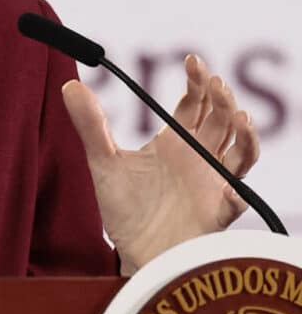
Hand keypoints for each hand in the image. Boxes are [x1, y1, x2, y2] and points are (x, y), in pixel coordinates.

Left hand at [63, 55, 258, 274]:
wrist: (133, 252)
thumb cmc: (123, 209)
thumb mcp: (103, 162)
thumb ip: (90, 125)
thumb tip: (70, 85)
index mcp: (174, 143)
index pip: (194, 104)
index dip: (197, 82)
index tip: (191, 62)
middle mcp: (199, 158)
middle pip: (221, 119)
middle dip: (222, 99)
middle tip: (214, 83)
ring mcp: (212, 183)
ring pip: (241, 151)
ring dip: (243, 133)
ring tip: (236, 115)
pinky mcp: (218, 212)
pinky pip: (237, 200)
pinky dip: (237, 190)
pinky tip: (231, 186)